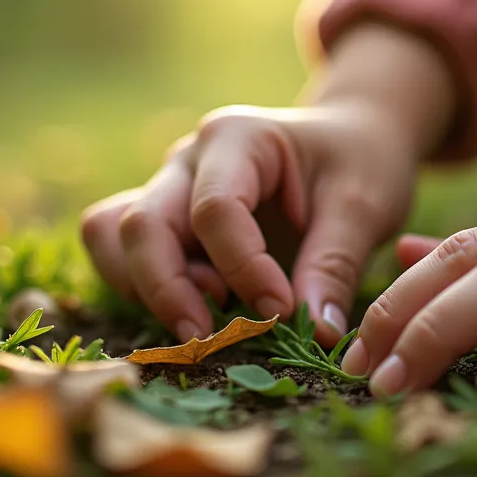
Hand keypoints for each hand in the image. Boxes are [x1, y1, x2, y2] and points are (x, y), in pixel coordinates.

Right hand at [81, 22, 456, 345]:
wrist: (350, 140)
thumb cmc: (359, 163)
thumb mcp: (364, 206)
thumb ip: (335, 266)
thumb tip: (317, 334)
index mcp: (238, 138)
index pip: (215, 210)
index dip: (242, 269)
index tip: (283, 310)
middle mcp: (188, 159)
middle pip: (143, 223)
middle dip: (169, 289)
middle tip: (210, 338)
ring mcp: (169, 186)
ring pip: (112, 232)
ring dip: (144, 286)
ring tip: (202, 320)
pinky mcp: (164, 218)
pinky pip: (118, 247)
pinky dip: (141, 285)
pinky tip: (196, 308)